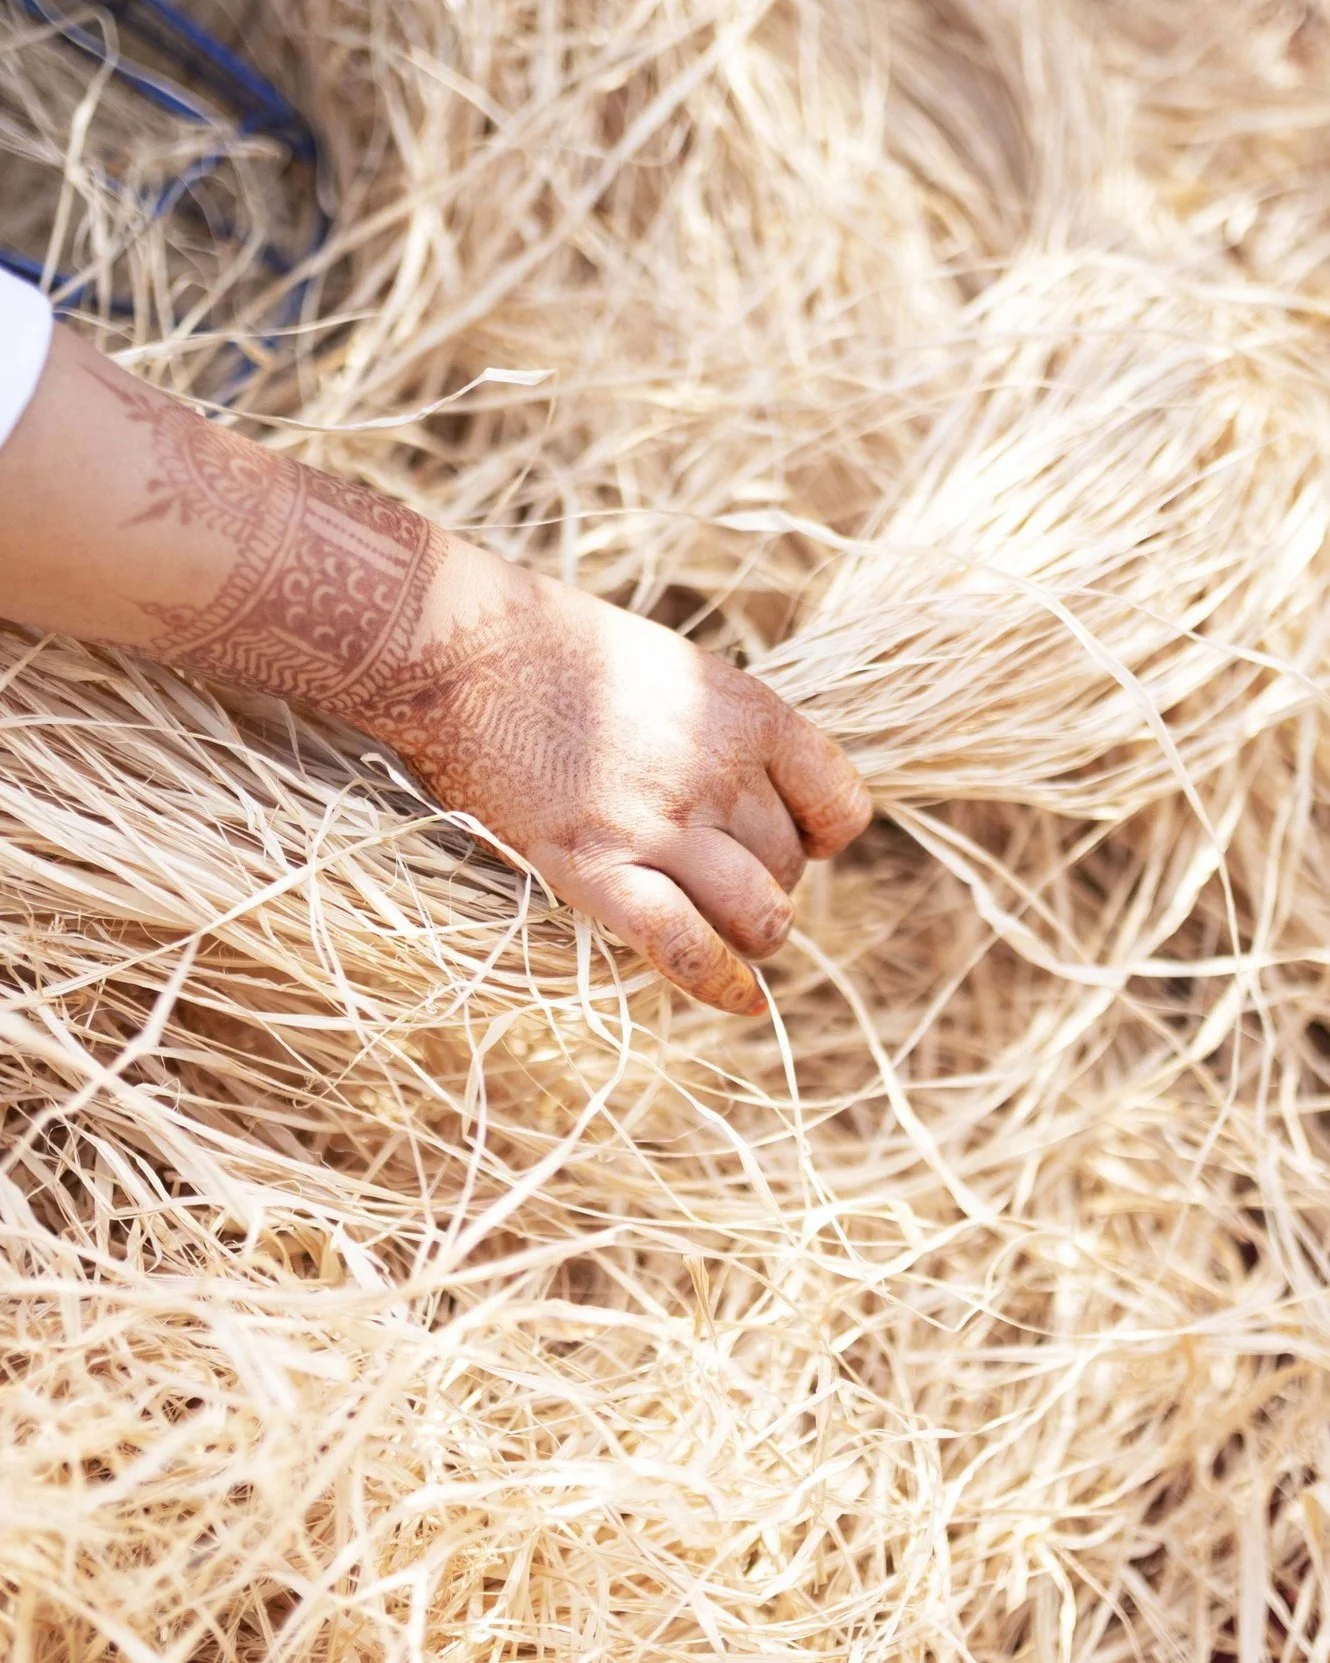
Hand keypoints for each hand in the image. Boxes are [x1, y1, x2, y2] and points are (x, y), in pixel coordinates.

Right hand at [359, 540, 872, 1013]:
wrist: (464, 648)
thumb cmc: (562, 654)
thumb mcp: (677, 673)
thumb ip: (725, 737)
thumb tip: (756, 805)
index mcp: (750, 713)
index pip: (841, 808)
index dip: (818, 835)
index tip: (783, 834)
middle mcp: (721, 770)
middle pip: (789, 868)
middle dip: (763, 882)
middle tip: (711, 870)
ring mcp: (662, 822)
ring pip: (760, 916)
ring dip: (749, 933)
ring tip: (720, 924)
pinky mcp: (598, 866)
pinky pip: (686, 946)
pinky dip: (721, 984)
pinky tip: (744, 1004)